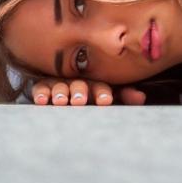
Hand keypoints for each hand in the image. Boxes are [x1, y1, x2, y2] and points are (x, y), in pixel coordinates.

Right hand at [31, 77, 145, 105]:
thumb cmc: (95, 97)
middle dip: (80, 91)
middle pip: (79, 84)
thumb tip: (140, 97)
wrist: (71, 94)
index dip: (102, 93)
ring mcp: (61, 83)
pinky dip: (41, 93)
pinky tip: (42, 100)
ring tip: (61, 101)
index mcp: (96, 84)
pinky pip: (41, 88)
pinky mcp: (44, 88)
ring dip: (60, 92)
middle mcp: (78, 81)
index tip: (105, 100)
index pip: (100, 86)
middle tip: (80, 100)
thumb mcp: (109, 97)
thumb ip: (125, 96)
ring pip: (60, 86)